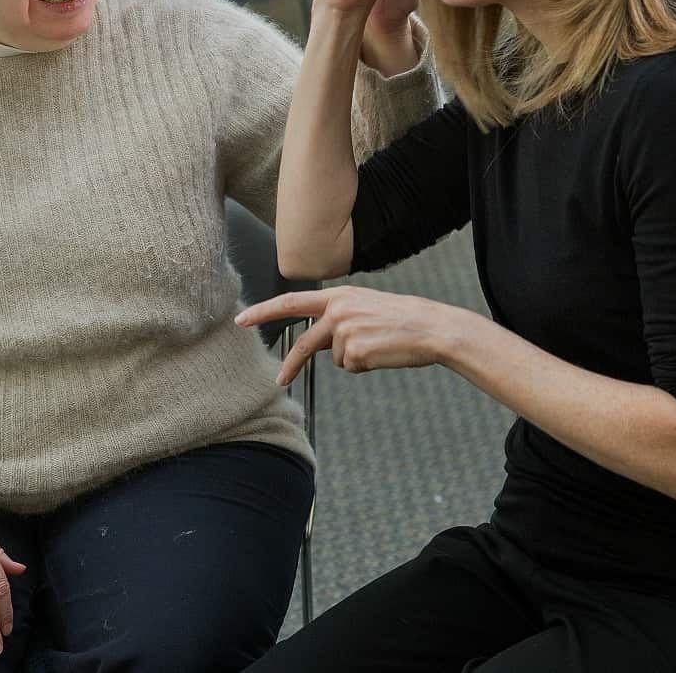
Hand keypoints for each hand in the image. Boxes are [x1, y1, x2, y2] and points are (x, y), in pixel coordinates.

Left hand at [236, 285, 449, 384]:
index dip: (264, 311)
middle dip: (291, 364)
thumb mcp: (365, 306)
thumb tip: (318, 343)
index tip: (242, 319)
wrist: (432, 326)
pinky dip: (366, 365)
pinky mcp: (356, 351)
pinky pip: (351, 367)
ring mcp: (345, 330)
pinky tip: (383, 352)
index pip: (291, 302)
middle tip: (280, 380)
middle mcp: (338, 310)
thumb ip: (338, 317)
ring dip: (355, 358)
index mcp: (339, 295)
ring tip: (380, 345)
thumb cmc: (403, 318)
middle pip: (305, 342)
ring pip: (336, 358)